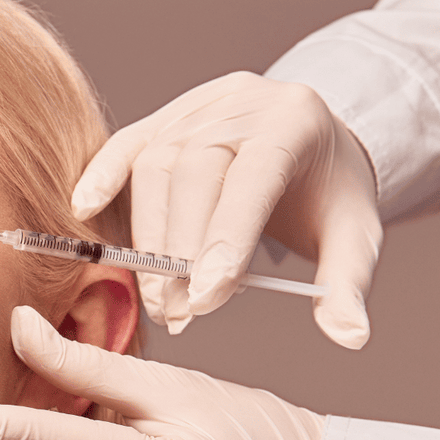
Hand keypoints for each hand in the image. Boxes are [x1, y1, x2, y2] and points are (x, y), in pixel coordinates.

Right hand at [73, 71, 381, 348]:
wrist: (313, 140)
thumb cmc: (328, 191)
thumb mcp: (354, 234)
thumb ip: (348, 285)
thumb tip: (351, 337)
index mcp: (296, 121)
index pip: (253, 177)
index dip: (225, 239)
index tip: (206, 299)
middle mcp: (243, 102)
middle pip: (196, 172)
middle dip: (182, 250)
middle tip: (178, 313)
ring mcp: (197, 106)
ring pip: (156, 165)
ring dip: (149, 237)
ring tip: (159, 297)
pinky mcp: (163, 117)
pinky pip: (124, 144)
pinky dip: (101, 176)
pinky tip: (85, 212)